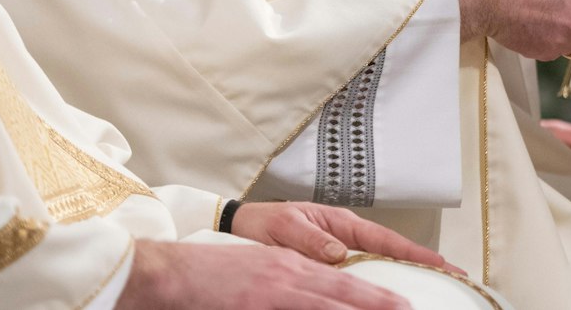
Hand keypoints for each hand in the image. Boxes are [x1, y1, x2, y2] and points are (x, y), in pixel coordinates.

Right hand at [120, 240, 409, 308]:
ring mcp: (273, 292)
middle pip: (343, 291)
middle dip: (378, 303)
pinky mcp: (257, 305)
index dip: (373, 294)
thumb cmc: (213, 274)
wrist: (171, 272)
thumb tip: (323, 293)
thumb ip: (293, 283)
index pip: (341, 280)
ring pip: (326, 303)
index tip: (399, 303)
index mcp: (291, 266)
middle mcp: (288, 276)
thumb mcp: (260, 271)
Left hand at [232, 202, 460, 273]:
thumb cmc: (264, 223)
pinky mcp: (330, 264)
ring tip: (431, 287)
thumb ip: (312, 241)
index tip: (440, 263)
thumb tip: (339, 254)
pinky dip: (378, 283)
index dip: (414, 252)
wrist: (241, 226)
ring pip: (379, 264)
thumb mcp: (287, 228)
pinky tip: (387, 295)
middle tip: (452, 276)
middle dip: (422, 263)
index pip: (385, 240)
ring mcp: (342, 250)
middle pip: (392, 252)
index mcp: (341, 224)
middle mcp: (347, 237)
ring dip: (404, 275)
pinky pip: (360, 274)